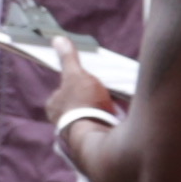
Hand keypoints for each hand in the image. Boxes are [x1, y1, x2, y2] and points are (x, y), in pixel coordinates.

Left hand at [48, 48, 121, 175]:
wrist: (100, 138)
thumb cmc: (82, 105)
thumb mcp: (77, 76)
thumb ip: (69, 60)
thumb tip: (58, 39)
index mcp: (55, 107)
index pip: (66, 91)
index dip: (81, 83)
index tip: (93, 81)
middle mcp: (63, 122)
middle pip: (81, 104)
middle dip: (94, 97)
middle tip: (108, 91)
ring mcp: (80, 133)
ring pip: (95, 116)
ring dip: (107, 110)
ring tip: (119, 103)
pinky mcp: (98, 142)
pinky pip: (107, 127)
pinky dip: (116, 121)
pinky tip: (126, 116)